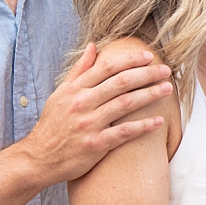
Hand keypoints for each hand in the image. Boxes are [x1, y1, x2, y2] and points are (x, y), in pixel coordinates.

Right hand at [0, 43, 173, 204]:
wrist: (38, 158)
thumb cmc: (53, 125)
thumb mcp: (60, 93)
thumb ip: (79, 70)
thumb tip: (93, 46)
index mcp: (75, 89)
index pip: (107, 67)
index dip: (130, 60)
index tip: (149, 56)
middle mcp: (82, 103)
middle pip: (121, 82)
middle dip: (147, 74)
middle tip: (166, 70)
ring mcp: (89, 124)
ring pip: (126, 104)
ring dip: (150, 95)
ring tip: (167, 89)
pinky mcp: (95, 145)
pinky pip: (124, 133)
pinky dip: (143, 126)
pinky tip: (158, 121)